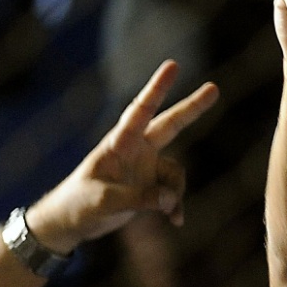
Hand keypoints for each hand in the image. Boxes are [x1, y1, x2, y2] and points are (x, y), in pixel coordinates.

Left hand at [26, 60, 215, 253]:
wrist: (71, 220)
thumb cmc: (79, 204)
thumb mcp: (105, 202)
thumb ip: (139, 199)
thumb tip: (170, 200)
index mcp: (119, 143)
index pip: (141, 111)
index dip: (157, 88)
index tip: (173, 65)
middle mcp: (136, 150)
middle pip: (170, 124)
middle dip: (192, 108)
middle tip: (214, 88)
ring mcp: (146, 167)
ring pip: (177, 172)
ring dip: (177, 191)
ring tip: (168, 213)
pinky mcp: (151, 185)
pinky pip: (174, 192)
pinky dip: (176, 205)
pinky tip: (175, 220)